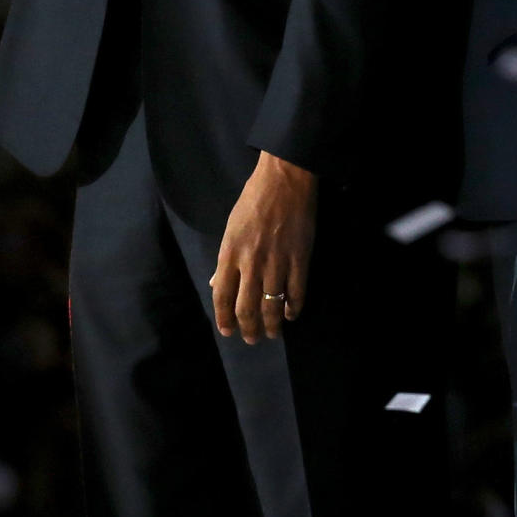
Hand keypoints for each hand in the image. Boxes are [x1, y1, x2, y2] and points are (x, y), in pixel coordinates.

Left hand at [210, 152, 317, 344]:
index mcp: (230, 253)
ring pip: (272, 306)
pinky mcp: (299, 259)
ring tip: (273, 333)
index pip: (222, 297)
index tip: (228, 332)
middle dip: (248, 329)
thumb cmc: (254, 198)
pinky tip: (292, 314)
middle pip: (247, 308)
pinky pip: (296, 293)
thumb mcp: (231, 226)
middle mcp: (251, 262)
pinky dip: (294, 309)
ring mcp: (276, 262)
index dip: (224, 319)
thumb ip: (225, 259)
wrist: (284, 178)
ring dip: (272, 325)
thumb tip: (216, 285)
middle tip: (252, 339)